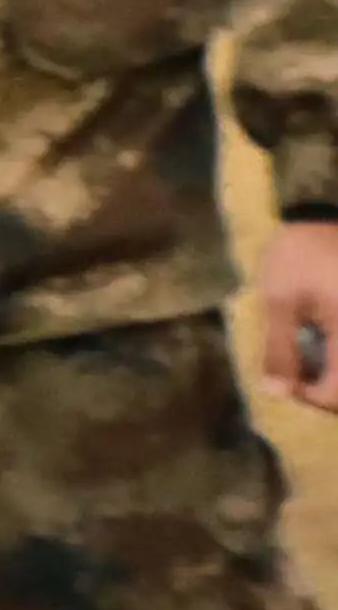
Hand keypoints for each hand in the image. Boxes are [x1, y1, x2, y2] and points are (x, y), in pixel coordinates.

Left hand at [263, 220, 337, 415]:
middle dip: (329, 389)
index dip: (314, 398)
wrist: (326, 211)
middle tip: (300, 378)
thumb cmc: (299, 254)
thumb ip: (280, 350)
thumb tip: (277, 393)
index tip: (289, 385)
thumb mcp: (279, 302)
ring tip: (311, 365)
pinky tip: (325, 346)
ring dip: (335, 373)